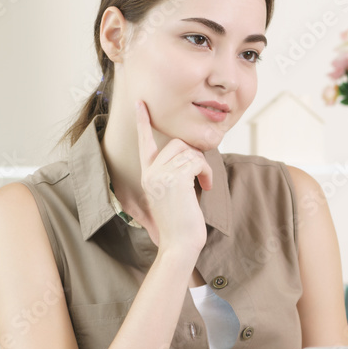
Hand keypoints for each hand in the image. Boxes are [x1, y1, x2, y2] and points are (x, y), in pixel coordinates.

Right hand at [135, 100, 211, 257]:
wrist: (179, 244)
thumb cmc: (180, 224)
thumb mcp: (174, 195)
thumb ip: (175, 175)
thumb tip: (191, 159)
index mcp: (148, 175)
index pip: (145, 143)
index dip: (142, 122)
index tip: (140, 104)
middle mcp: (151, 172)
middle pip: (177, 143)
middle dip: (195, 154)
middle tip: (202, 174)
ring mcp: (160, 175)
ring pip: (189, 151)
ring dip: (203, 166)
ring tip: (204, 184)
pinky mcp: (174, 179)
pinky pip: (197, 161)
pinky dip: (207, 172)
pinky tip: (206, 187)